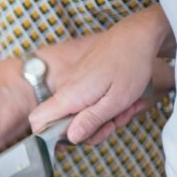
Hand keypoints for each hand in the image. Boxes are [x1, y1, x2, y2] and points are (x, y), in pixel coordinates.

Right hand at [29, 12, 164, 144]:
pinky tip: (123, 102)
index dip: (47, 136)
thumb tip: (72, 138)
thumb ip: (91, 121)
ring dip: (103, 118)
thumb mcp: (116, 100)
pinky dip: (104, 107)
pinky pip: (87, 102)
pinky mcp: (83, 81)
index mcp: (70, 96)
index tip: (72, 141)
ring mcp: (74, 84)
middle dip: (91, 130)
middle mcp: (67, 90)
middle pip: (64, 123)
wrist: (137, 35)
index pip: (39, 120)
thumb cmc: (129, 64)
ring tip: (126, 109)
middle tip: (113, 124)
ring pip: (80, 114)